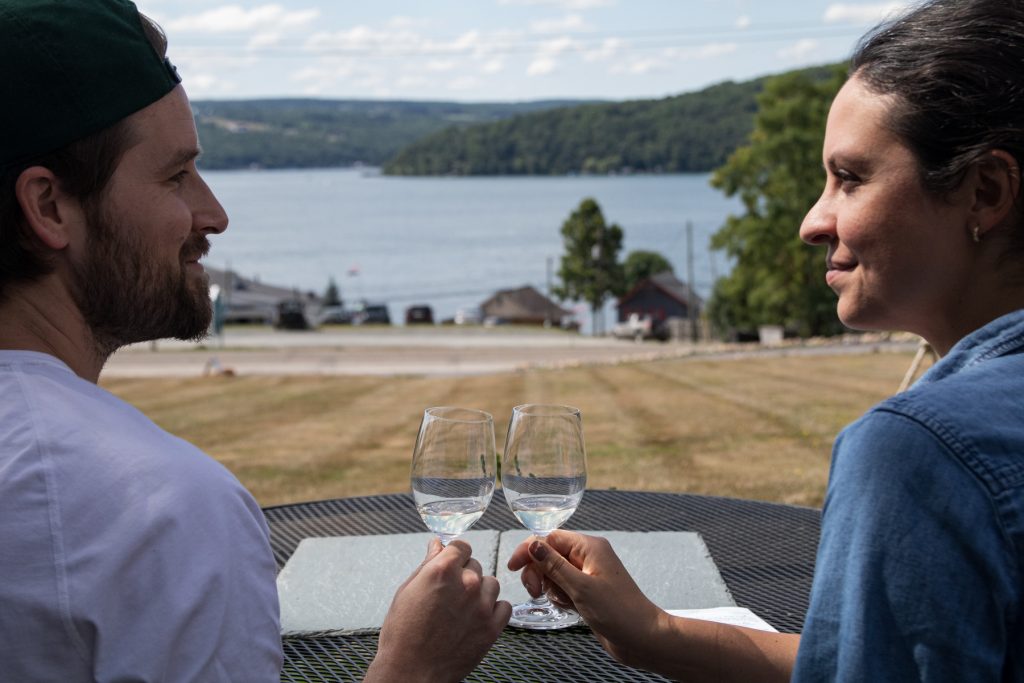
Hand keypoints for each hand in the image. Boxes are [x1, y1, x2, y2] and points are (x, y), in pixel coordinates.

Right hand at [366, 539, 511, 682]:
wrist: (410, 673)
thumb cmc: (402, 636)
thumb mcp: (406, 592)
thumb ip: (427, 564)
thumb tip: (437, 545)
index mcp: (442, 571)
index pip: (462, 546)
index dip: (455, 555)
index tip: (452, 564)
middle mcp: (466, 584)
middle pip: (475, 565)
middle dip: (464, 575)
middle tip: (449, 595)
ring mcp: (482, 606)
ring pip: (491, 583)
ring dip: (480, 592)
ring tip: (462, 609)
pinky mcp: (492, 628)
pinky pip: (503, 606)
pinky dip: (493, 610)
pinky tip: (476, 619)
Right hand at [506, 530, 665, 667]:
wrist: (642, 638)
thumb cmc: (618, 612)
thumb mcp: (580, 587)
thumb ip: (554, 564)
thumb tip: (532, 543)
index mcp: (589, 547)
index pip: (550, 538)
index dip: (530, 550)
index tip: (514, 567)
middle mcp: (588, 557)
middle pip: (549, 555)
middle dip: (538, 572)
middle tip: (536, 591)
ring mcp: (588, 575)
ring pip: (554, 573)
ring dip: (550, 587)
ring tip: (562, 602)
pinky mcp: (588, 592)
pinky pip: (563, 587)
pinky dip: (559, 596)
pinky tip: (569, 607)